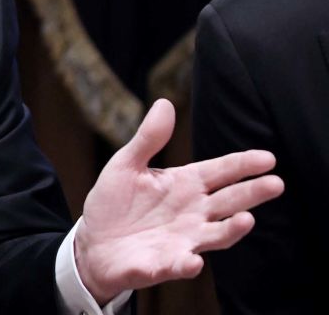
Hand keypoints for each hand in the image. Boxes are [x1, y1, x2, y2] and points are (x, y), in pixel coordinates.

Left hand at [74, 99, 282, 303]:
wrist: (92, 242)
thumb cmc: (115, 203)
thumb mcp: (126, 164)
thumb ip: (149, 139)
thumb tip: (165, 103)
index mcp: (184, 185)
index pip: (220, 172)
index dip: (243, 165)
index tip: (267, 158)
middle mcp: (192, 213)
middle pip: (228, 201)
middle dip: (252, 193)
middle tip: (276, 183)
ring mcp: (182, 240)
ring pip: (215, 235)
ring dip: (231, 229)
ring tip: (247, 219)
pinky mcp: (163, 264)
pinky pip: (179, 265)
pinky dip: (187, 264)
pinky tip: (193, 260)